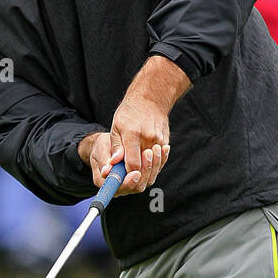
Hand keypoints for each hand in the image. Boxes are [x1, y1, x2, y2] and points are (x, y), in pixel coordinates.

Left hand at [78, 55, 189, 194]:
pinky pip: (160, 160)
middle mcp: (148, 139)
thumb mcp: (116, 127)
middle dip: (137, 177)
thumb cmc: (129, 112)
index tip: (123, 178)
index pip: (133, 164)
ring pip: (154, 167)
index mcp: (133, 135)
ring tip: (137, 172)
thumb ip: (115, 147)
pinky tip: (146, 164)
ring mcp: (159, 140)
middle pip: (145, 168)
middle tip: (129, 178)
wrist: (150, 99)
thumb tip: (113, 164)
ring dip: (146, 172)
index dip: (128, 175)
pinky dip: (153, 165)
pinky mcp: (165, 141)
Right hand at [79, 130, 166, 196]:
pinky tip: (164, 149)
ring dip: (154, 165)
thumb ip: (104, 160)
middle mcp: (123, 186)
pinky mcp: (143, 176)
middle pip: (138, 185)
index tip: (136, 173)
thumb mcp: (100, 151)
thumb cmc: (102, 149)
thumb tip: (106, 171)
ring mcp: (134, 182)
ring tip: (156, 149)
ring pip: (148, 179)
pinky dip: (160, 161)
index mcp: (109, 184)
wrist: (108, 146)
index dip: (129, 182)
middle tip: (148, 153)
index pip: (121, 188)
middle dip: (145, 170)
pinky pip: (154, 172)